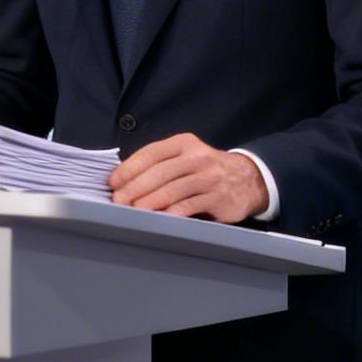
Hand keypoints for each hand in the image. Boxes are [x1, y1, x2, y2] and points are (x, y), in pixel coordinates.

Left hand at [109, 133, 268, 222]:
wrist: (248, 179)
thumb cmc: (206, 170)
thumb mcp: (187, 158)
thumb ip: (162, 165)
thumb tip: (124, 182)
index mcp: (183, 143)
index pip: (151, 153)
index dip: (130, 168)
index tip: (113, 182)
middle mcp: (196, 157)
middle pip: (160, 172)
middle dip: (135, 187)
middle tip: (119, 201)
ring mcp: (209, 176)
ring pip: (173, 189)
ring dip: (150, 201)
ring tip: (134, 211)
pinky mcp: (218, 196)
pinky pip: (191, 205)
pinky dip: (173, 212)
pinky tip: (160, 219)